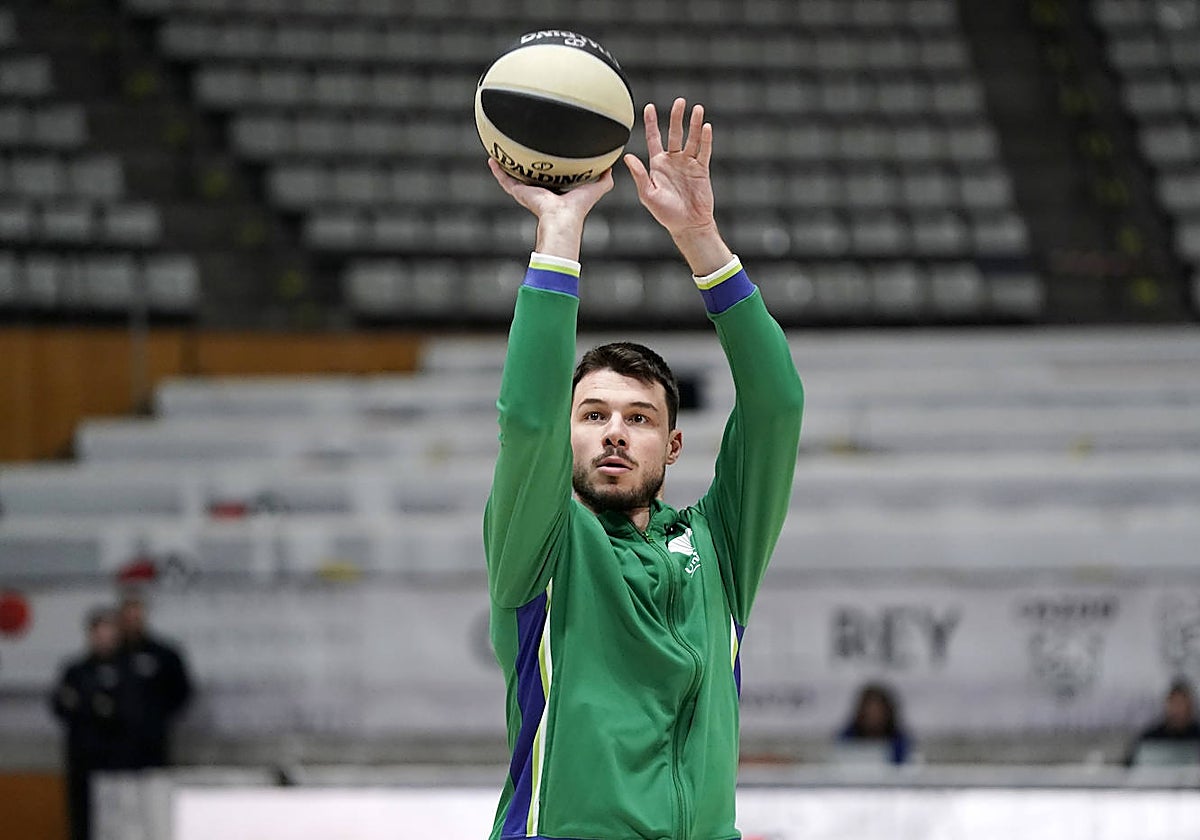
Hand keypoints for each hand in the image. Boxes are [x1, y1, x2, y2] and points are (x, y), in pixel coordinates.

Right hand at [488, 159, 613, 259]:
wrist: (562, 217)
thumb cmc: (578, 207)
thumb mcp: (595, 188)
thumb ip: (604, 179)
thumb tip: (612, 167)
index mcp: (556, 190)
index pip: (550, 176)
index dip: (547, 166)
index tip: (546, 154)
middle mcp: (540, 190)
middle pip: (530, 175)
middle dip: (525, 165)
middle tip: (521, 149)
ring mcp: (528, 192)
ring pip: (514, 177)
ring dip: (507, 166)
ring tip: (500, 152)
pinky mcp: (519, 192)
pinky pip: (505, 180)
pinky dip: (498, 171)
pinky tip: (492, 159)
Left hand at [624, 98, 732, 274]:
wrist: (688, 225)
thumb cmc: (666, 213)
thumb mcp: (648, 195)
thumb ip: (639, 175)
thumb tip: (628, 157)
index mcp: (658, 165)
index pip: (654, 138)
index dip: (651, 123)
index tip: (649, 107)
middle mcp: (673, 161)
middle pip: (675, 133)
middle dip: (677, 117)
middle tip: (680, 101)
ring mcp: (688, 164)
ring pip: (691, 139)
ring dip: (694, 124)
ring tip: (697, 109)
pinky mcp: (701, 170)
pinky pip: (704, 151)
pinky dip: (705, 139)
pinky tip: (706, 127)